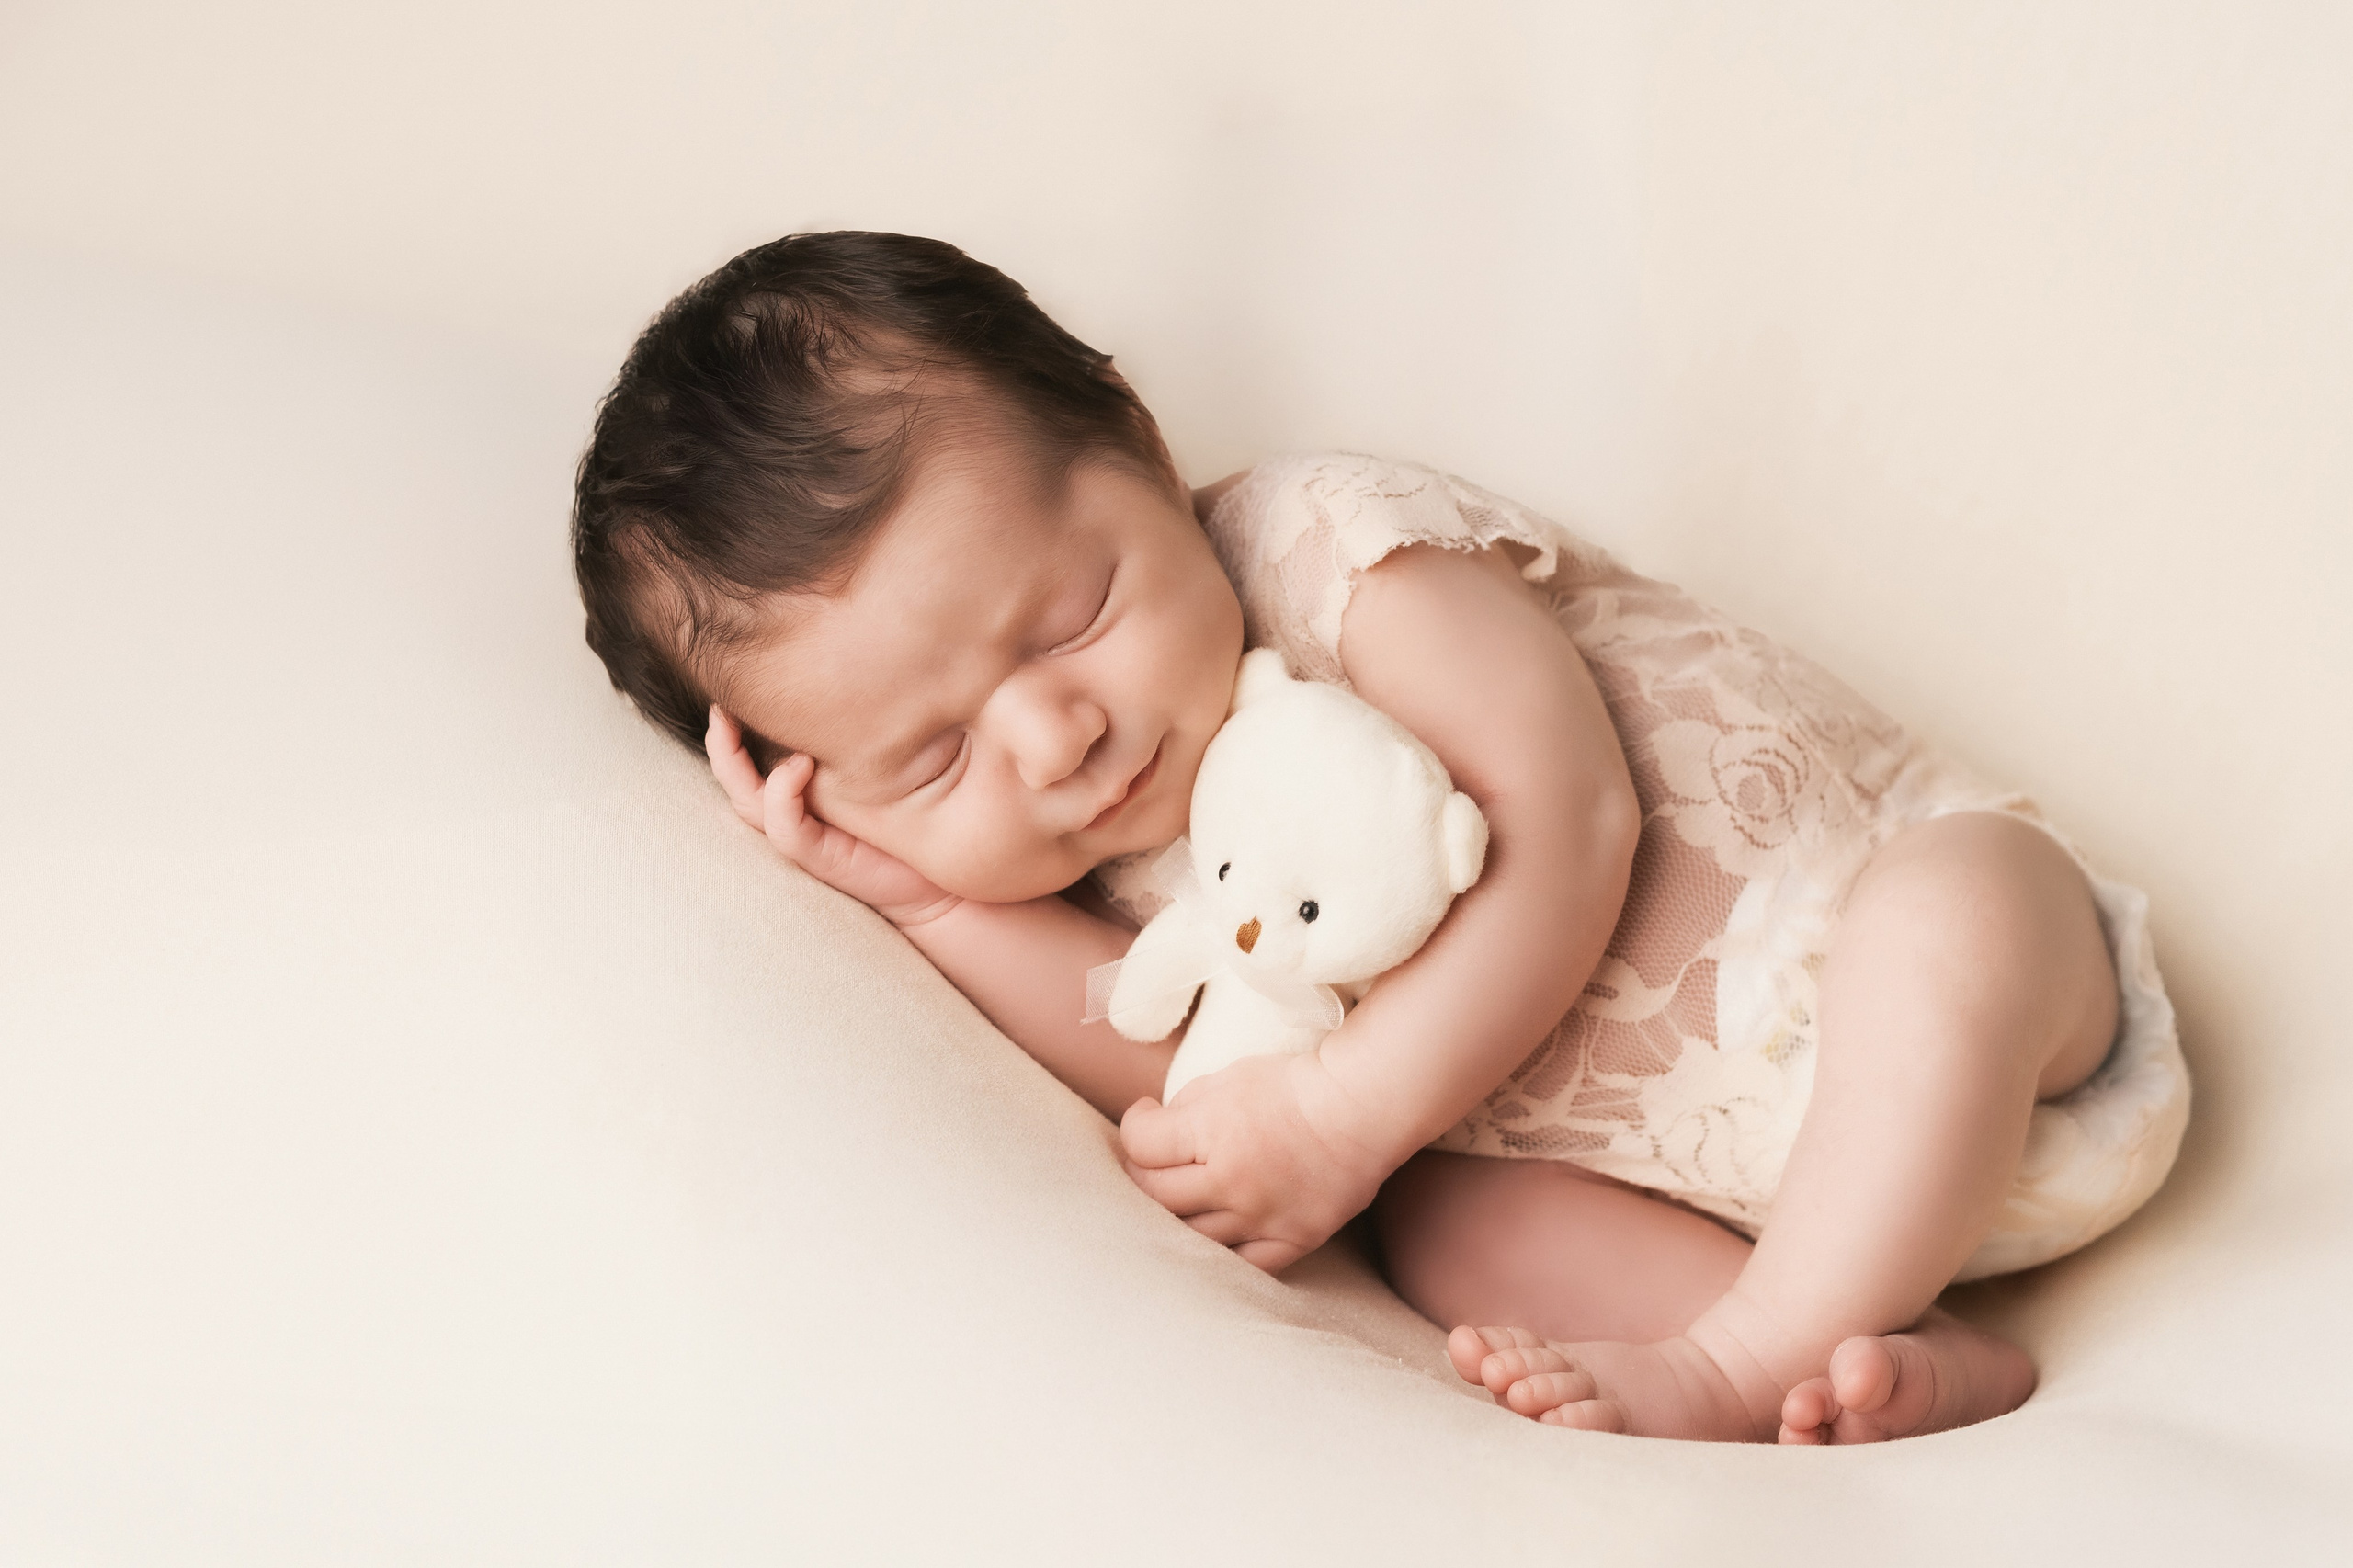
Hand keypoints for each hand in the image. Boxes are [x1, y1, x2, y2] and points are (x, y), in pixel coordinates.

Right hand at [705, 705, 960, 927]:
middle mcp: (795, 812)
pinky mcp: (823, 858)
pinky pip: (786, 828)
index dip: (734, 725)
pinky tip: (799, 765)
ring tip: (731, 724)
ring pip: (750, 802)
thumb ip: (862, 732)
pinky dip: (783, 795)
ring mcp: (805, 837)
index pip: (752, 756)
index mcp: (801, 790)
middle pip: (737, 779)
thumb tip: (852, 672)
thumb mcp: (889, 763)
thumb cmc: (918, 815)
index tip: (735, 683)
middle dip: (721, 742)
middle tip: (719, 706)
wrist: (940, 879)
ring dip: (735, 763)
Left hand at [1118, 1048, 1399, 1273]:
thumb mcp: (1230, 1076)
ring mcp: (1261, 1217)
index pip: (1141, 1143)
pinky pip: (1242, 1266)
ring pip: (1190, 1237)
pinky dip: (1218, 1257)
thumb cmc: (1296, 1084)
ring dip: (1171, 1218)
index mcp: (1212, 1130)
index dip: (1134, 1126)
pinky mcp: (1292, 1239)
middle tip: (1150, 1159)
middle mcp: (1231, 1181)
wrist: (1363, 1107)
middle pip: (1155, 1194)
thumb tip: (1159, 1130)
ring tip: (1176, 1198)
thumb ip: (1188, 1106)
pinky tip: (1211, 1239)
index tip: (1145, 1116)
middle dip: (1141, 1172)